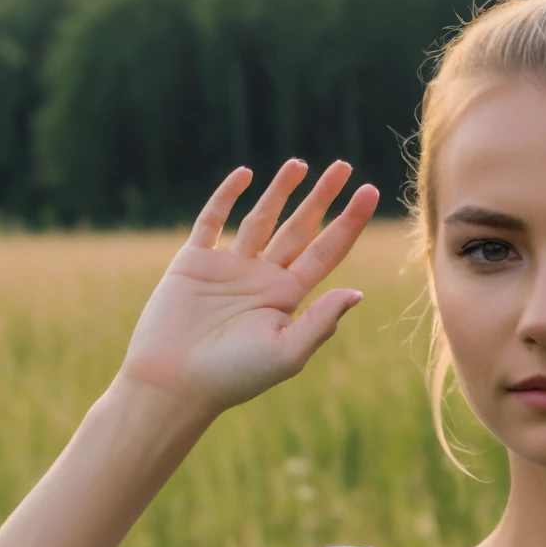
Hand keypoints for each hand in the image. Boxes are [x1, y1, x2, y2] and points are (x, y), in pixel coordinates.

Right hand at [118, 159, 378, 418]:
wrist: (175, 382)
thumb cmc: (234, 376)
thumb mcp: (286, 353)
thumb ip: (320, 322)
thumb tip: (357, 293)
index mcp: (288, 298)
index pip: (326, 252)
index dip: (349, 222)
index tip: (370, 192)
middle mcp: (263, 278)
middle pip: (300, 228)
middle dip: (322, 198)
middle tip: (344, 167)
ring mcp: (229, 267)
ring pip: (261, 218)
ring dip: (281, 191)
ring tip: (301, 164)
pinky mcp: (194, 261)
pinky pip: (212, 221)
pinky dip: (227, 196)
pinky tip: (245, 175)